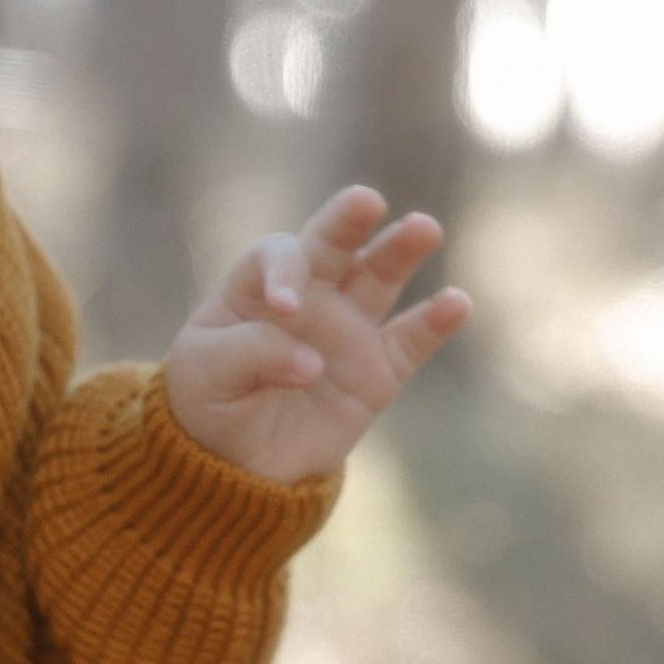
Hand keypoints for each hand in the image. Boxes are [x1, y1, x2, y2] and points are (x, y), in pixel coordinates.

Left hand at [164, 187, 468, 486]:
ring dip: (401, 249)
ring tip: (424, 227)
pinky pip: (411, 341)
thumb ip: (253, 353)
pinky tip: (456, 303)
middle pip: (333, 245)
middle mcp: (309, 296)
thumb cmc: (210, 400)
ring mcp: (347, 329)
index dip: (285, 272)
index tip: (285, 308)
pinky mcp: (377, 371)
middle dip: (348, 220)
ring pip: (379, 277)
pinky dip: (434, 322)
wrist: (236, 462)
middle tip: (366, 201)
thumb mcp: (207, 373)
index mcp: (258, 286)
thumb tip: (314, 363)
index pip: (279, 256)